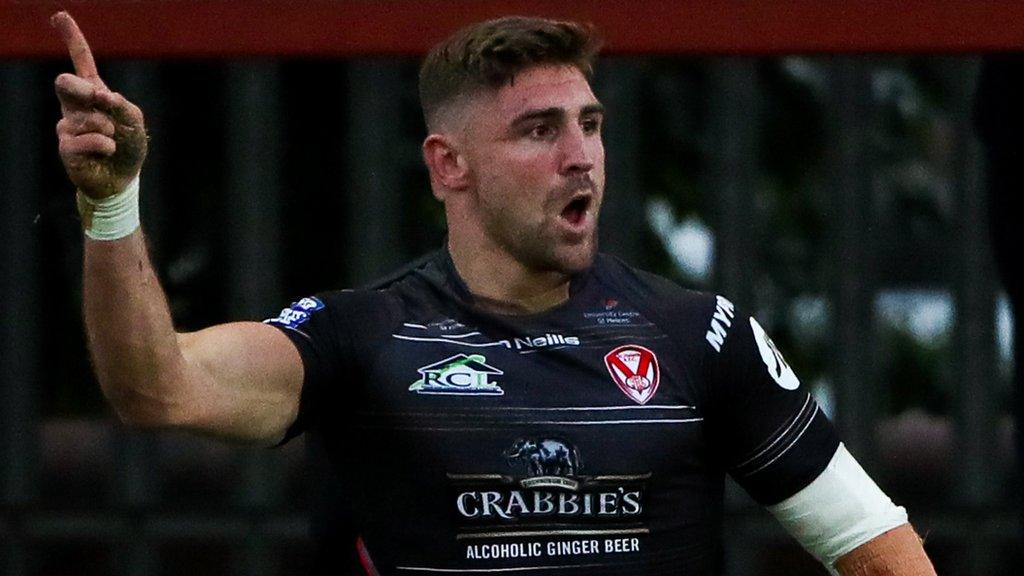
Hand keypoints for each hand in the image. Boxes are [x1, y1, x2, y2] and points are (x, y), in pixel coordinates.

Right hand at [52, 12, 147, 198]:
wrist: (122, 179)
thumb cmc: (128, 147)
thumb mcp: (134, 121)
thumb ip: (122, 105)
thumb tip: (101, 96)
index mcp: (94, 92)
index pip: (82, 61)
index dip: (72, 38)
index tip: (60, 16)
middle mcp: (76, 105)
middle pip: (66, 83)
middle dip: (81, 89)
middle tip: (96, 99)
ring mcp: (67, 125)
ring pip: (87, 118)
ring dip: (107, 130)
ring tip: (110, 142)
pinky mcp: (66, 146)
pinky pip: (89, 139)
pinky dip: (104, 146)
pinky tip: (105, 152)